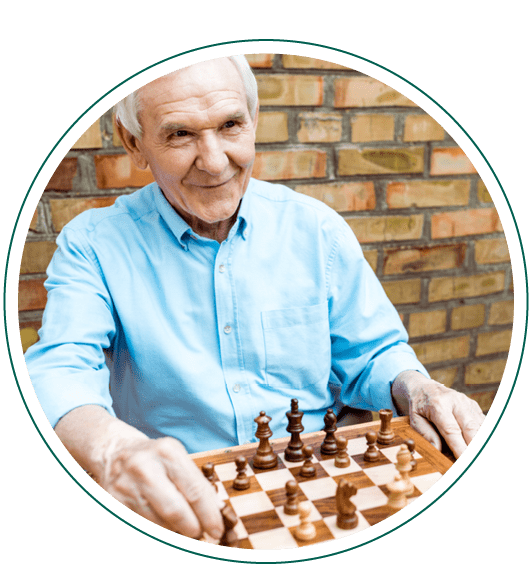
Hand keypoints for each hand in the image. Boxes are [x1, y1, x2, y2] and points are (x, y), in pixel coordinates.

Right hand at [55, 406, 223, 539]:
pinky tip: (162, 527)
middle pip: (175, 511)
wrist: (116, 452)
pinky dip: (155, 531)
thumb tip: (216, 511)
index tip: (217, 530)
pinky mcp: (112, 502)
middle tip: (199, 533)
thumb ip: (196, 483)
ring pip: (157, 524)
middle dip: (192, 528)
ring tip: (180, 527)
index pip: (194, 490)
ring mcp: (125, 486)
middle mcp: (144, 467)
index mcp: (167, 452)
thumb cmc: (155, 458)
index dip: (209, 515)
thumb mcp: (177, 459)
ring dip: (174, 532)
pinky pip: (140, 527)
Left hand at [392, 370, 485, 457]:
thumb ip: (426, 434)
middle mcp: (456, 402)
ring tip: (478, 458)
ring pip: (480, 426)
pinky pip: (484, 423)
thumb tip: (438, 451)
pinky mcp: (474, 406)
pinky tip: (482, 448)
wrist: (425, 387)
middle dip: (475, 448)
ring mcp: (467, 403)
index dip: (460, 448)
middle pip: (471, 428)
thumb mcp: (415, 419)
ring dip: (482, 443)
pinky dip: (485, 436)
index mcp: (438, 405)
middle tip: (474, 464)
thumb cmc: (419, 406)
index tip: (464, 463)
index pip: (451, 430)